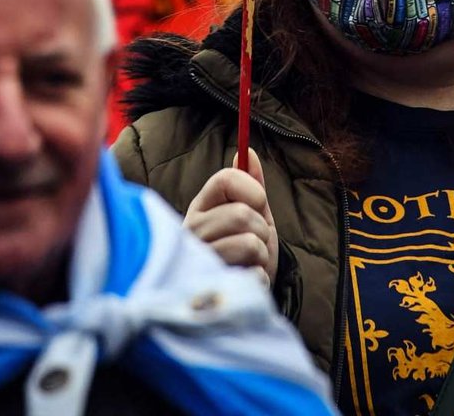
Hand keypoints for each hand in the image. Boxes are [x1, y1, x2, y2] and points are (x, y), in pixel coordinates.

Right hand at [183, 147, 278, 288]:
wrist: (240, 301)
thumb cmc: (244, 254)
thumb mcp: (252, 217)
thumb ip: (251, 187)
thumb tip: (249, 152)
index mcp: (200, 208)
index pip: (225, 180)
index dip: (252, 189)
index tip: (259, 203)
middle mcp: (191, 232)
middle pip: (241, 214)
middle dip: (262, 230)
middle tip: (255, 244)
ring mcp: (197, 261)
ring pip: (249, 244)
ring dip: (261, 257)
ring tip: (249, 264)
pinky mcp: (209, 289)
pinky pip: (254, 276)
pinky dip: (259, 280)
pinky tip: (245, 284)